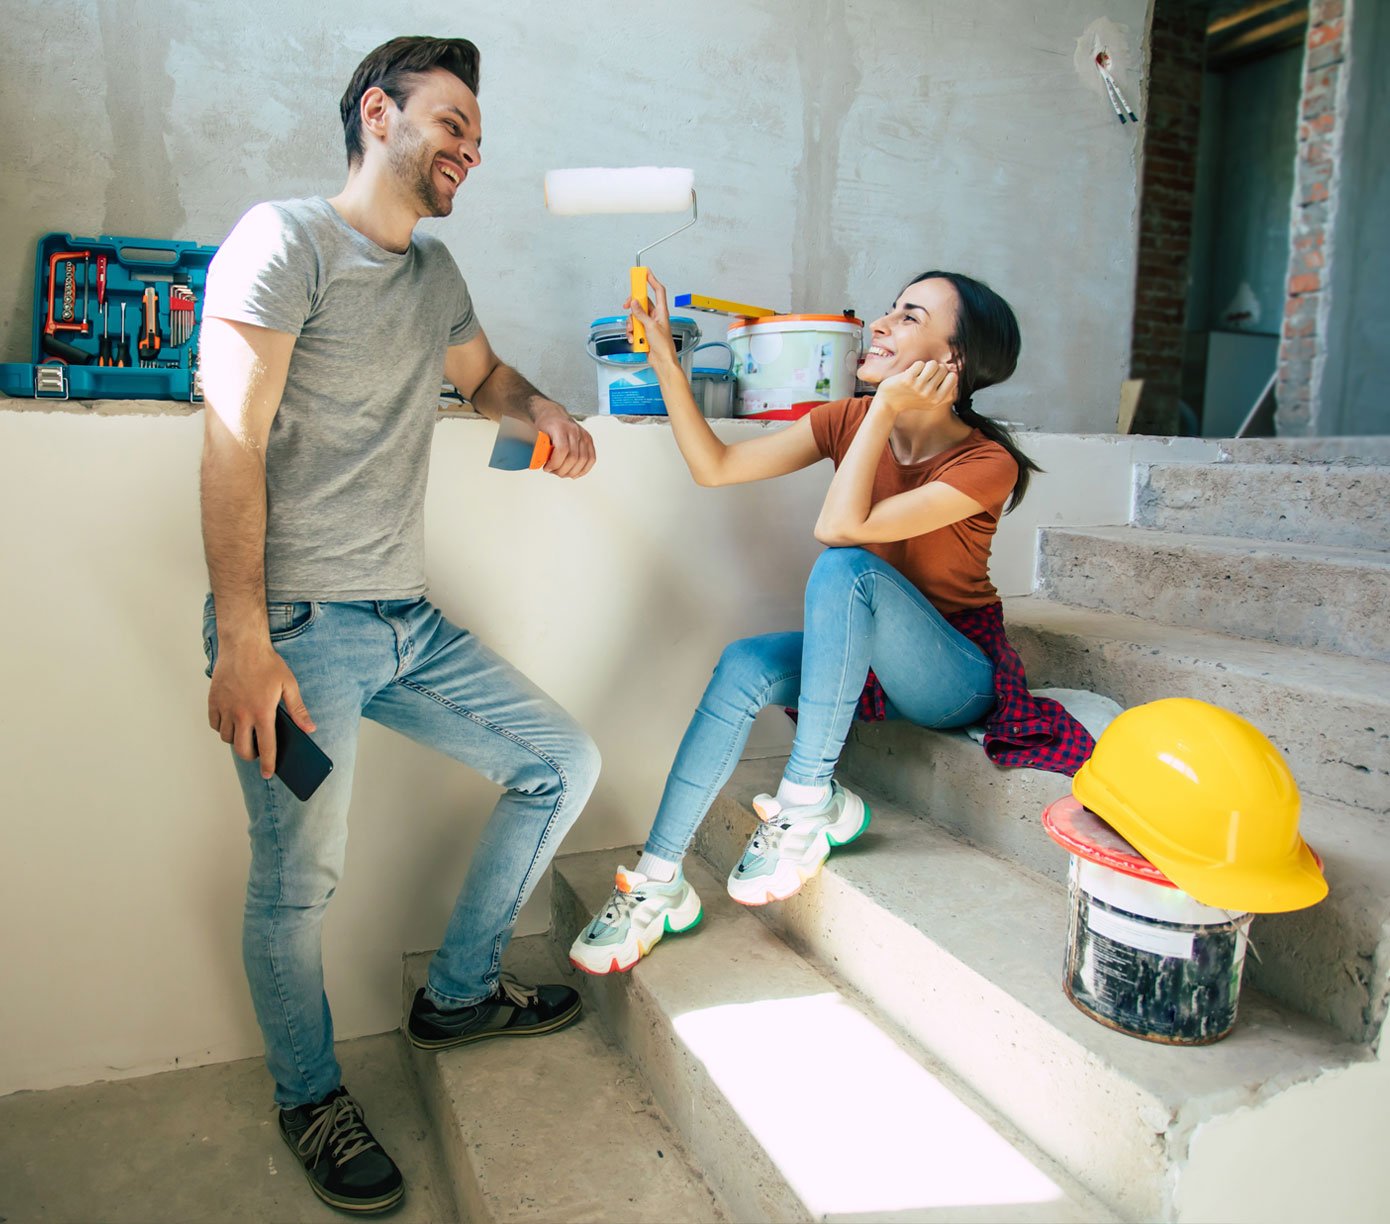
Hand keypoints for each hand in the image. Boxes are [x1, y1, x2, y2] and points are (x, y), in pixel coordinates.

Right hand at [207, 641, 313, 779]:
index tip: (269, 774)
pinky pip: (215, 724)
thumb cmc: (268, 664)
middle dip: (251, 756)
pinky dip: (223, 728)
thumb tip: (310, 729)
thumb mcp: (289, 686)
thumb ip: (298, 710)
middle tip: (258, 752)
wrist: (243, 645)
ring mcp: (225, 708)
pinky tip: (232, 723)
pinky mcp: (213, 701)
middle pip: (242, 749)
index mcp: (262, 712)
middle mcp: (241, 714)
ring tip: (247, 734)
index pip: (266, 747)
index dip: (268, 763)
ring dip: (237, 741)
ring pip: (227, 738)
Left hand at [532, 402, 595, 478]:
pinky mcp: (589, 440)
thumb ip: (539, 449)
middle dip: (562, 470)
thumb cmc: (544, 425)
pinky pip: (591, 459)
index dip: (555, 463)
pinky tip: (574, 473)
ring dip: (572, 472)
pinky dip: (583, 469)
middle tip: (553, 471)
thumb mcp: (537, 435)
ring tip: (562, 472)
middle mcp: (574, 431)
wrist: (553, 414)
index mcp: (560, 427)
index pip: (562, 450)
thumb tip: (538, 464)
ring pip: (583, 460)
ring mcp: (583, 435)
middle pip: (573, 458)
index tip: (547, 468)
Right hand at [625, 272, 678, 367]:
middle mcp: (655, 316)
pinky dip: (631, 332)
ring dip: (631, 323)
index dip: (652, 280)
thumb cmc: (663, 346)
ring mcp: (649, 324)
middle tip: (626, 305)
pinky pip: (634, 327)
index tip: (645, 272)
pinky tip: (634, 339)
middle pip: (642, 302)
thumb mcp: (650, 327)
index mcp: (661, 311)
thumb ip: (641, 314)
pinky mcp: (644, 332)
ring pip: (635, 316)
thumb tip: (634, 302)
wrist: (662, 361)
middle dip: (632, 305)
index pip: (658, 290)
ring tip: (633, 332)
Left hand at [873, 360, 958, 417]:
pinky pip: (920, 363)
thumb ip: (944, 391)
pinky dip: (915, 366)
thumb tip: (955, 373)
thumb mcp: (930, 401)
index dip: (946, 374)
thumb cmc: (910, 399)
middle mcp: (929, 394)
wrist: (889, 403)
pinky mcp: (908, 379)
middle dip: (935, 369)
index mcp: (937, 400)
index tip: (937, 377)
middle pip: (943, 369)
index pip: (953, 378)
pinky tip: (909, 374)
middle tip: (924, 376)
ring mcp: (919, 387)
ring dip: (926, 366)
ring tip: (918, 374)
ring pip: (933, 364)